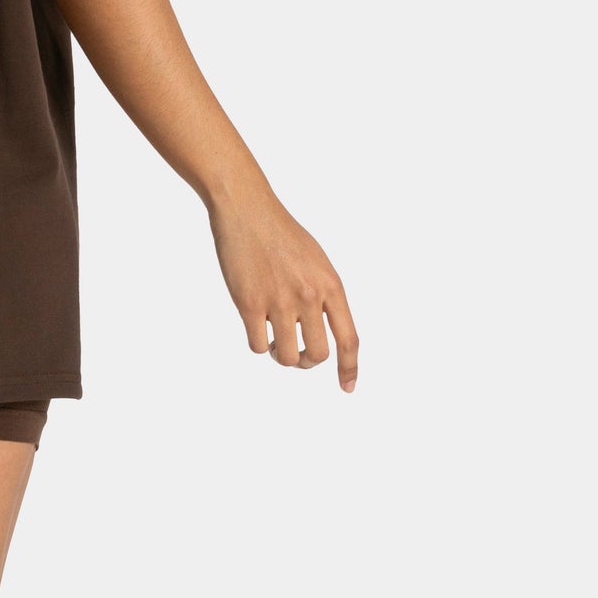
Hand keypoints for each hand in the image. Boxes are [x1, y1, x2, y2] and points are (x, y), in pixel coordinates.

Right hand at [209, 185, 358, 390]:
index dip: (349, 368)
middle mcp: (309, 296)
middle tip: (297, 354)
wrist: (247, 210)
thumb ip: (323, 295)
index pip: (348, 338)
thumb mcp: (317, 261)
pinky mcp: (250, 303)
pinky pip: (257, 345)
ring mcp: (279, 301)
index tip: (347, 387)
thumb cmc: (281, 234)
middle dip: (307, 363)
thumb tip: (322, 331)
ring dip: (281, 356)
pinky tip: (257, 328)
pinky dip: (258, 344)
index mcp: (330, 285)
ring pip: (287, 356)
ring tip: (275, 341)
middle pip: (318, 355)